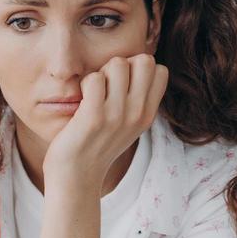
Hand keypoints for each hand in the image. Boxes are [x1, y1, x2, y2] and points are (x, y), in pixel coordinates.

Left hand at [43, 53, 167, 190]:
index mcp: (147, 114)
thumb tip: (137, 63)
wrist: (76, 176)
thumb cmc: (96, 145)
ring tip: (93, 93)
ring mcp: (117, 116)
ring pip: (117, 64)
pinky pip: (94, 79)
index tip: (122, 84)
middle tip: (107, 84)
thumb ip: (137, 99)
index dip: (138, 69)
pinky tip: (82, 99)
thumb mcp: (127, 125)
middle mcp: (137, 114)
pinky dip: (85, 83)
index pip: (160, 70)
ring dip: (101, 73)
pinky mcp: (94, 117)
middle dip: (122, 64)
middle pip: (144, 60)